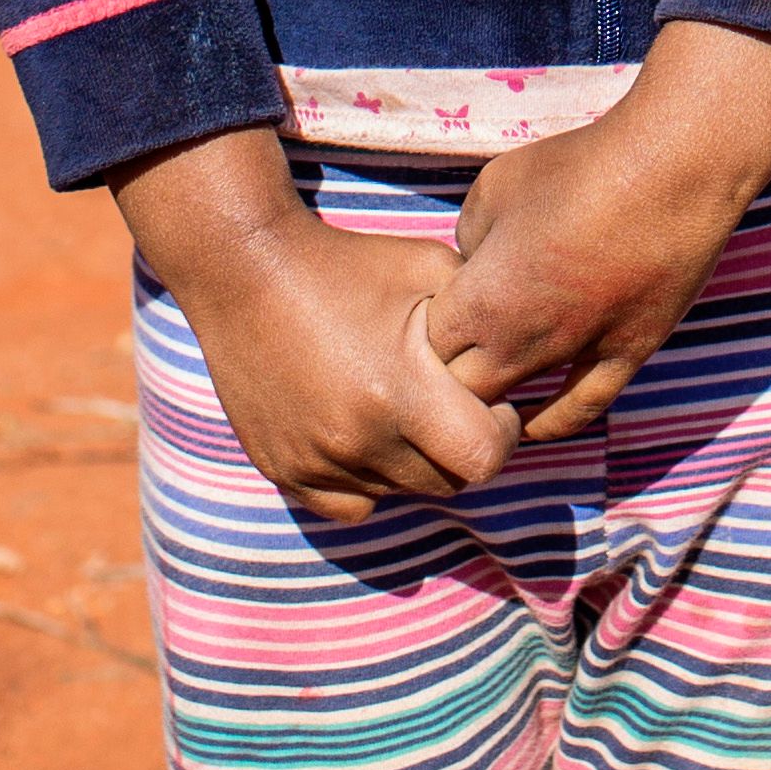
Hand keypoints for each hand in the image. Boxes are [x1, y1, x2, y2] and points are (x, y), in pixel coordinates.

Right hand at [109, 128, 513, 524]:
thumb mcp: (430, 268)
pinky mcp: (282, 469)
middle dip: (462, 450)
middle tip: (452, 408)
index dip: (503, 433)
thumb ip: (483, 316)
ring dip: (414, 464)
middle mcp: (357, 438)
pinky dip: (366, 482)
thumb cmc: (349, 264)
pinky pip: (348, 505)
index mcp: (399, 391)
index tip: (493, 404)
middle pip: (445, 485)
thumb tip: (523, 350)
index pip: (484, 458)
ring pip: (397, 495)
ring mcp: (315, 460)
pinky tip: (367, 435)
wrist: (247, 270)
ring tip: (406, 411)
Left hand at [431, 24, 770, 443]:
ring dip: (490, 403)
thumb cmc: (575, 169)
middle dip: (444, 382)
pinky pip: (578, 411)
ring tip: (480, 390)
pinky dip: (548, 423)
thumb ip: (470, 236)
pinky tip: (531, 426)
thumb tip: (474, 260)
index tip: (426, 318)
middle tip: (449, 355)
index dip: (417, 339)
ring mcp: (574, 356)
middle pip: (458, 394)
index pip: (423, 352)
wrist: (668, 169)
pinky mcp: (624, 356)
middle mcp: (520, 343)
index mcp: (480, 301)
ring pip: (511, 410)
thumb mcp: (494, 187)